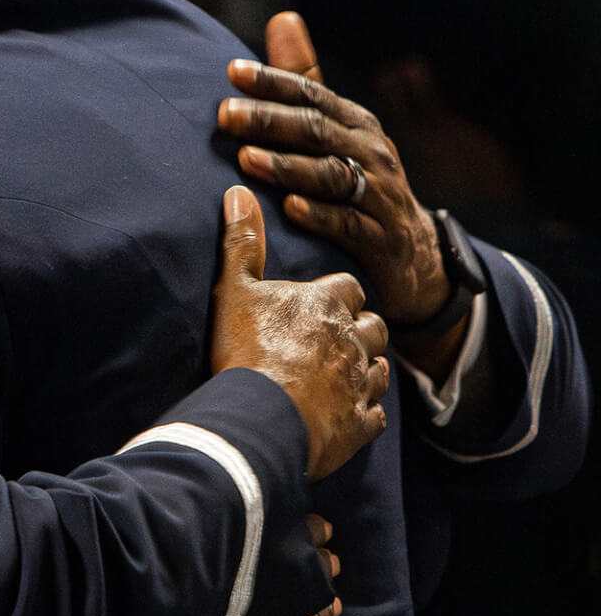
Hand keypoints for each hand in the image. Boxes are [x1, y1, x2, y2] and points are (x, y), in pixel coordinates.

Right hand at [211, 185, 388, 480]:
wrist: (258, 416)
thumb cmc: (246, 349)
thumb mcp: (235, 288)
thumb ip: (241, 241)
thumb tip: (238, 191)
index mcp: (327, 303)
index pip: (349, 288)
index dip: (338, 296)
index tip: (322, 303)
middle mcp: (353, 339)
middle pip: (375, 327)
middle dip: (360, 331)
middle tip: (333, 339)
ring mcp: (359, 383)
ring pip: (380, 370)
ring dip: (366, 369)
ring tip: (342, 375)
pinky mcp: (359, 423)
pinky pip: (374, 416)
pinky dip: (363, 413)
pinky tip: (344, 415)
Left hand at [217, 12, 447, 323]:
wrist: (412, 253)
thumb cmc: (359, 179)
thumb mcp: (336, 128)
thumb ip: (305, 78)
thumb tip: (282, 17)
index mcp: (355, 123)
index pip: (311, 94)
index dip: (273, 81)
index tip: (231, 71)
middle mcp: (371, 152)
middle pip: (317, 131)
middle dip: (270, 121)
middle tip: (225, 114)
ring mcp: (380, 195)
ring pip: (331, 176)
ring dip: (288, 167)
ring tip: (246, 159)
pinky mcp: (380, 238)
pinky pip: (349, 224)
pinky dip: (320, 216)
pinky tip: (289, 209)